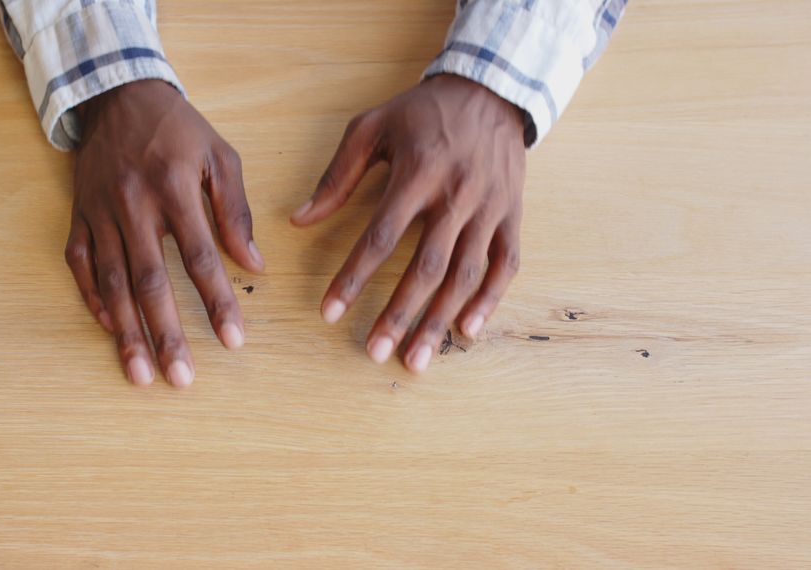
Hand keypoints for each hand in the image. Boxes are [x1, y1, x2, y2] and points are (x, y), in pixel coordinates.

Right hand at [66, 80, 263, 387]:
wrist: (118, 95)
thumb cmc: (178, 130)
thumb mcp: (219, 156)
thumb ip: (235, 210)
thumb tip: (254, 263)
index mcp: (173, 187)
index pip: (199, 255)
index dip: (216, 300)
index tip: (232, 340)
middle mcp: (132, 203)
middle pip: (149, 280)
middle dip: (166, 333)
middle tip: (181, 379)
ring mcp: (99, 212)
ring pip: (111, 282)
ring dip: (125, 331)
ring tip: (140, 373)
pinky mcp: (78, 215)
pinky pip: (80, 264)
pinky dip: (92, 299)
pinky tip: (109, 329)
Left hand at [291, 74, 525, 372]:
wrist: (490, 90)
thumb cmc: (422, 111)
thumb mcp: (372, 128)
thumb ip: (336, 176)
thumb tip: (298, 220)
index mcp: (418, 173)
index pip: (380, 236)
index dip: (353, 278)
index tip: (329, 313)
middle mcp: (456, 195)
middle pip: (426, 267)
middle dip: (399, 314)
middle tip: (375, 353)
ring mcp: (489, 208)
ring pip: (465, 275)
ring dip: (440, 320)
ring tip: (416, 359)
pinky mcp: (511, 214)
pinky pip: (505, 264)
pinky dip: (489, 301)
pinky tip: (467, 331)